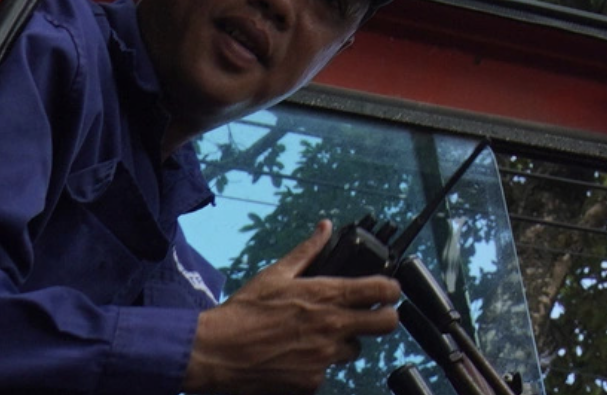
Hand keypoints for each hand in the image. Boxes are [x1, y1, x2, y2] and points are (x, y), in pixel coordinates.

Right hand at [185, 222, 403, 394]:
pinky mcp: (311, 382)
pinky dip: (316, 366)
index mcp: (328, 295)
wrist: (214, 352)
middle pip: (388, 324)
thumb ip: (308, 251)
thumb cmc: (243, 312)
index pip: (385, 290)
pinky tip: (297, 357)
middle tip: (368, 316)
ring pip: (354, 350)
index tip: (386, 291)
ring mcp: (324, 357)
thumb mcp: (276, 274)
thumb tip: (325, 228)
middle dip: (383, 318)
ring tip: (317, 336)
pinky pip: (326, 373)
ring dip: (343, 343)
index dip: (391, 290)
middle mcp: (333, 326)